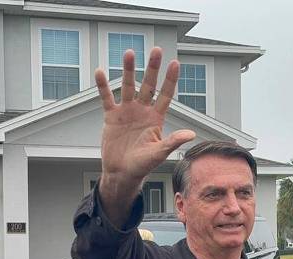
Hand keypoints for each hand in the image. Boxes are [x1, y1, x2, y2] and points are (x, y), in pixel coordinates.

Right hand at [96, 47, 194, 189]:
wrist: (122, 173)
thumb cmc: (143, 165)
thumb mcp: (159, 153)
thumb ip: (173, 142)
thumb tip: (191, 135)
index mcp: (156, 118)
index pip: (165, 95)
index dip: (170, 80)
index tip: (175, 63)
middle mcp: (142, 111)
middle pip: (148, 85)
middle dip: (152, 68)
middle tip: (156, 50)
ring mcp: (127, 112)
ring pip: (128, 87)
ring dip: (129, 70)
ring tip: (130, 53)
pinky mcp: (111, 117)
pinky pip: (107, 98)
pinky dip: (103, 86)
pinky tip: (100, 72)